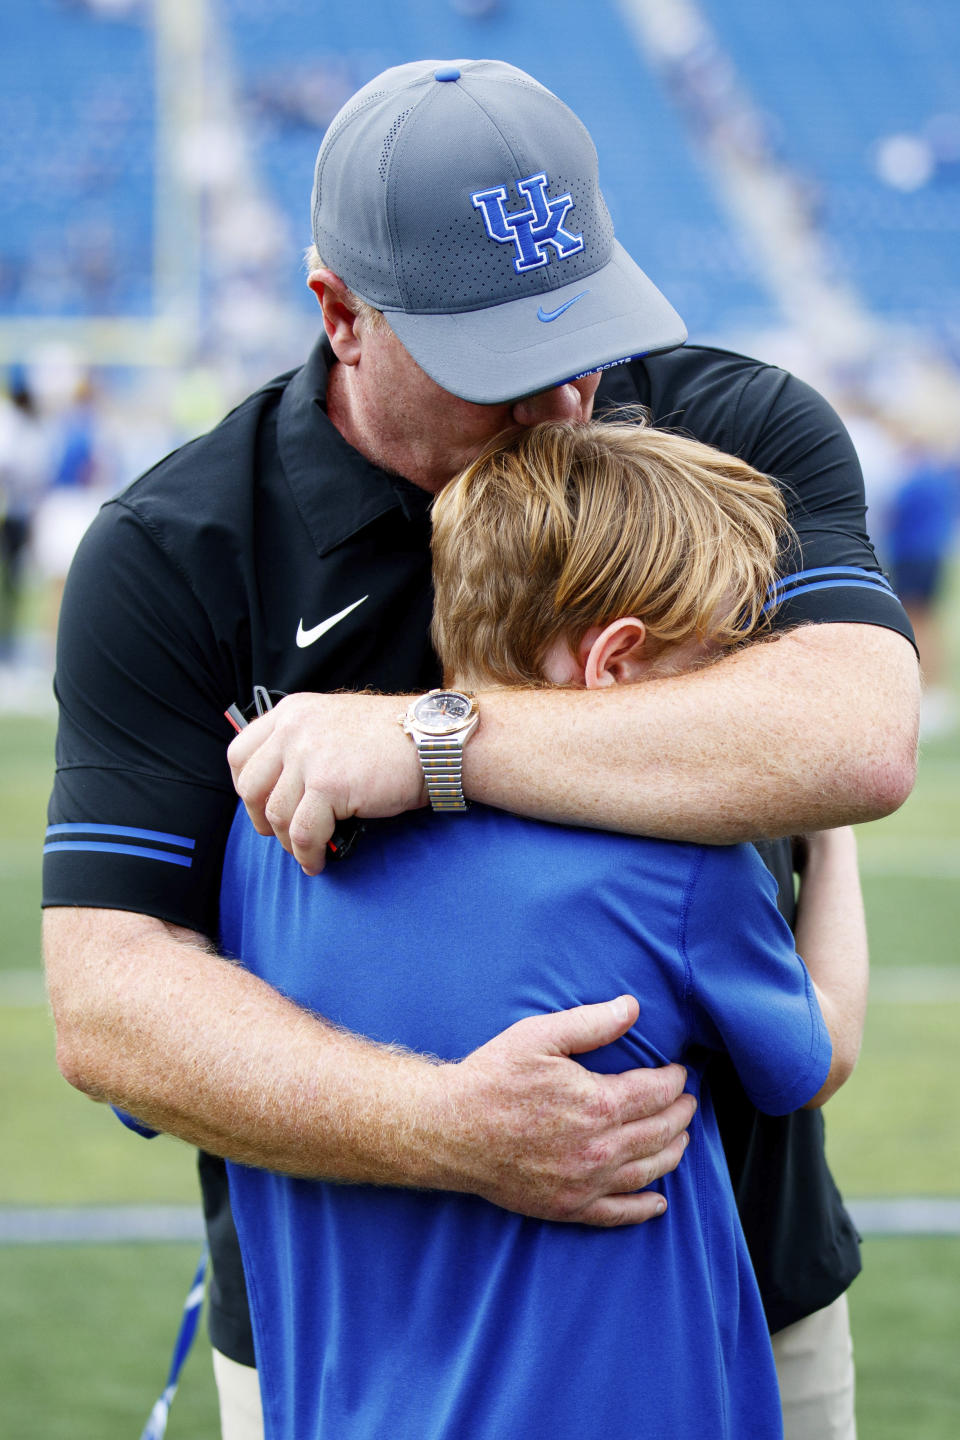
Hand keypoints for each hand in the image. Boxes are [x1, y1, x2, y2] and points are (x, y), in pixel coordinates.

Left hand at [228, 692, 425, 872]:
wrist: (433, 740)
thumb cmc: (395, 738)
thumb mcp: (336, 722)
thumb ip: (305, 742)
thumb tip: (283, 786)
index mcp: (292, 711)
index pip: (240, 753)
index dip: (247, 788)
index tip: (262, 806)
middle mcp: (293, 729)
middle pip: (250, 787)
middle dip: (262, 819)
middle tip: (283, 835)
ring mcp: (308, 755)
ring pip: (276, 814)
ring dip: (289, 842)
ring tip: (307, 852)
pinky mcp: (328, 784)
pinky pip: (303, 833)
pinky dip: (308, 854)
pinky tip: (318, 861)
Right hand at [436, 996, 695, 1225]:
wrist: (450, 1130)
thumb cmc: (493, 1079)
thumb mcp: (540, 1036)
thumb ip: (591, 1022)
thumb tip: (632, 1008)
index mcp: (599, 1105)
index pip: (656, 1093)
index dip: (674, 1081)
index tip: (678, 1072)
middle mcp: (600, 1149)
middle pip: (660, 1132)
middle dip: (680, 1114)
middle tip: (688, 1102)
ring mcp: (585, 1182)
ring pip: (648, 1171)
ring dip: (672, 1153)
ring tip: (681, 1138)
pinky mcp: (567, 1206)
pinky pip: (617, 1213)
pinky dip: (643, 1208)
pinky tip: (658, 1203)